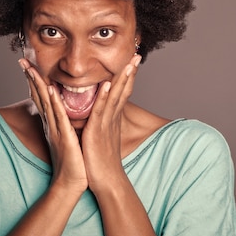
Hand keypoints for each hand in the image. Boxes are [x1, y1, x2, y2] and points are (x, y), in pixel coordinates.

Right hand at [18, 58, 87, 194]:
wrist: (72, 183)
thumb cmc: (72, 161)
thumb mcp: (67, 138)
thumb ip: (64, 124)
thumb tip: (65, 112)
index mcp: (52, 123)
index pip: (41, 97)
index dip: (34, 81)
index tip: (27, 65)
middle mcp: (50, 124)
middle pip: (39, 96)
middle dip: (31, 78)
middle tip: (22, 60)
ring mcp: (55, 130)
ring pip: (46, 103)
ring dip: (39, 85)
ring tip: (32, 68)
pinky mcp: (63, 137)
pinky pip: (59, 117)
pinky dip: (55, 102)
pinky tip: (52, 89)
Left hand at [81, 53, 141, 194]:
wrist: (106, 181)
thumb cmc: (102, 161)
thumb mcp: (102, 137)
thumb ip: (102, 123)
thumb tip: (100, 115)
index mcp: (112, 118)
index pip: (122, 92)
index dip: (127, 76)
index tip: (132, 61)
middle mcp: (112, 118)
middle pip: (123, 90)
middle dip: (130, 72)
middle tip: (137, 54)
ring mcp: (107, 124)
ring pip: (116, 97)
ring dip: (122, 79)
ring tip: (129, 63)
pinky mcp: (98, 131)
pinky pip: (102, 111)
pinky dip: (106, 96)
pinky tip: (109, 84)